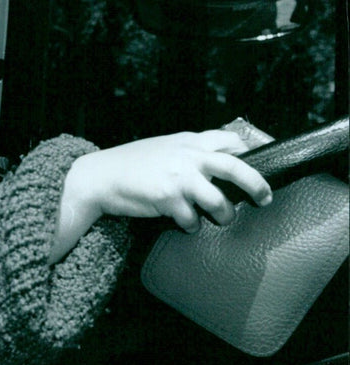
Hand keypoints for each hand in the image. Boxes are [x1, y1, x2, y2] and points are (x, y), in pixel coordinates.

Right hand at [74, 129, 272, 232]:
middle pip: (236, 167)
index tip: (262, 163)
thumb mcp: (164, 147)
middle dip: (257, 184)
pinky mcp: (167, 199)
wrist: (99, 177)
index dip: (252, 151)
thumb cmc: (130, 164)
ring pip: (218, 200)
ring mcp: (178, 177)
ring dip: (225, 214)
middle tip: (265, 198)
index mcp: (189, 141)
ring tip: (223, 219)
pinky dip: (191, 225)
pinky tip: (184, 223)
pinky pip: (191, 219)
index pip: (231, 140)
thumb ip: (189, 151)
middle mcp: (187, 156)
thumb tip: (216, 162)